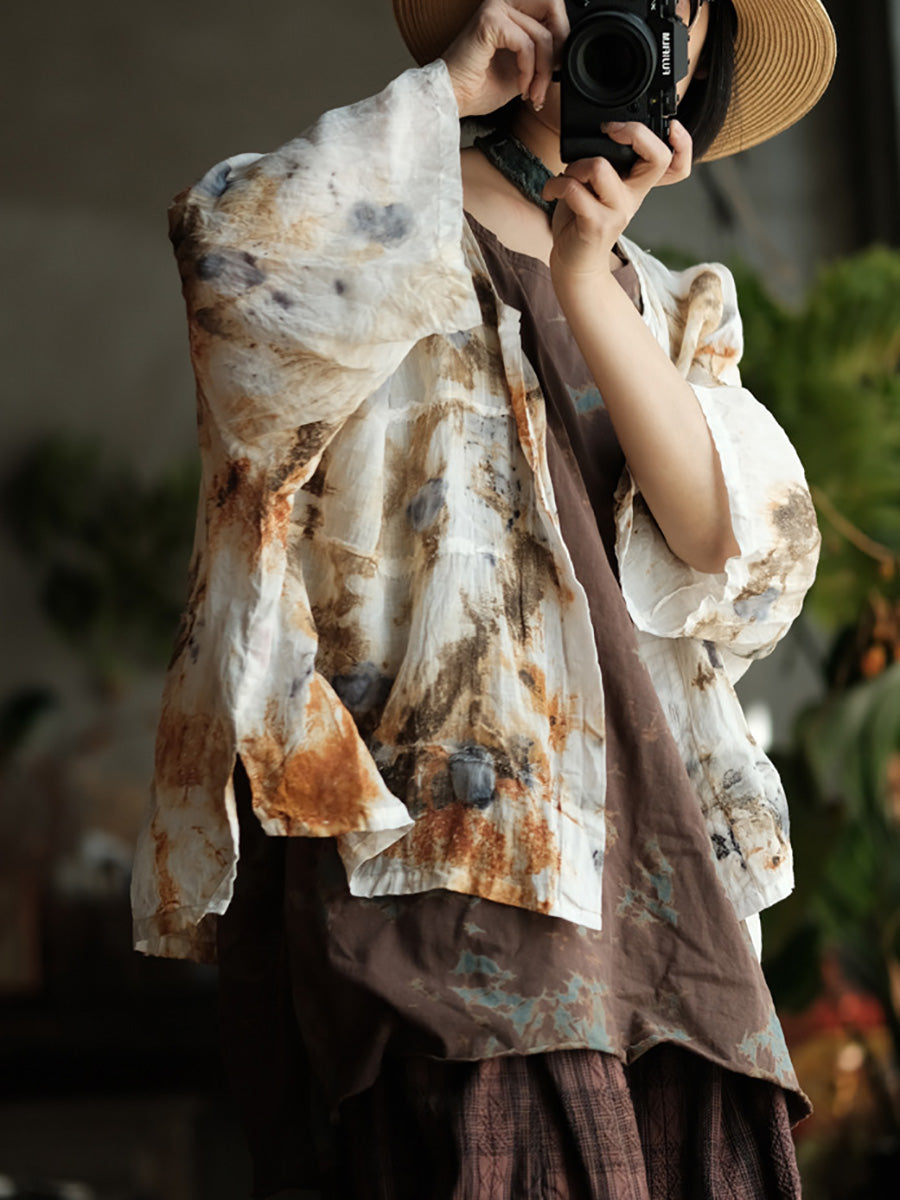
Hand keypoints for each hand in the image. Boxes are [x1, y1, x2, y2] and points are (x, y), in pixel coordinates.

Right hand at [442, 0, 568, 118]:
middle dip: (558, 47)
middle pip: (553, 8)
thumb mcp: (522, 68)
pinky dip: (529, 71)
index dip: (561, 37)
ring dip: (542, 72)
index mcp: (511, 8)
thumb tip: (563, 54)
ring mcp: (496, 8)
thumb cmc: (479, 86)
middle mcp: (503, 2)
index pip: (552, 7)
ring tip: (532, 92)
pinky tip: (521, 87)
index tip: (554, 69)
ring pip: (542, 36)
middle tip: (549, 76)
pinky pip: (526, 45)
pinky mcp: (490, 21)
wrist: (454, 98)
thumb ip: (541, 54)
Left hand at [543, 120, 693, 283]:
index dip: (684, 143)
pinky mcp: (596, 224)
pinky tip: (551, 191)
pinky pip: (574, 188)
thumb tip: (594, 136)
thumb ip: (605, 163)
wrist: (575, 264)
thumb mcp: (598, 187)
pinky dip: (556, 184)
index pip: (676, 165)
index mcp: (638, 185)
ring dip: (575, 165)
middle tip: (608, 132)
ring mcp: (618, 212)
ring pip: (600, 166)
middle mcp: (634, 198)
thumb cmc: (582, 221)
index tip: (670, 126)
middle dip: (632, 132)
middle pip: (657, 157)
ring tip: (566, 177)